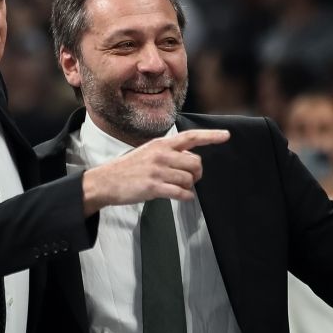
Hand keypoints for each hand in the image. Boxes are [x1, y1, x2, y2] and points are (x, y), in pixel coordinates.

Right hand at [81, 129, 229, 215]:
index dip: (211, 136)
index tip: (227, 135)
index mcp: (161, 144)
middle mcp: (161, 154)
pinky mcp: (153, 187)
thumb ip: (168, 153)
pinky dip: (185, 197)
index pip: (191, 137)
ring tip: (177, 188)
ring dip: (188, 187)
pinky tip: (180, 197)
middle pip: (195, 163)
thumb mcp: (148, 152)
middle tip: (190, 179)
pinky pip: (181, 193)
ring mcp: (157, 170)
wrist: (105, 181)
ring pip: (189, 179)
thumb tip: (190, 162)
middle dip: (197, 174)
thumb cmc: (128, 169)